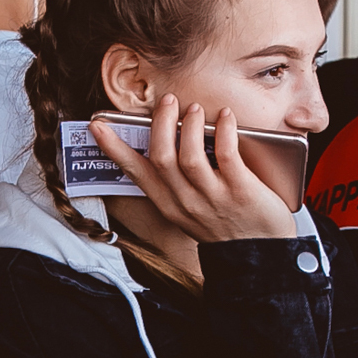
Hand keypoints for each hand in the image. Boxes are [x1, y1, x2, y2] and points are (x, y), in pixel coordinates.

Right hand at [92, 95, 294, 243]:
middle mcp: (186, 201)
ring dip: (190, 126)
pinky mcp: (242, 192)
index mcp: (169, 204)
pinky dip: (224, 131)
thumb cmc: (226, 226)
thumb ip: (176, 183)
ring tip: (194, 109)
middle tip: (168, 101)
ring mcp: (213, 198)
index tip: (98, 126)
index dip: (115, 149)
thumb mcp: (190, 212)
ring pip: (189, 156)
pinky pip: (227, 155)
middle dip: (161, 124)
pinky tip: (226, 117)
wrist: (259, 257)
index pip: (136, 173)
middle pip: (161, 158)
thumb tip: (168, 140)